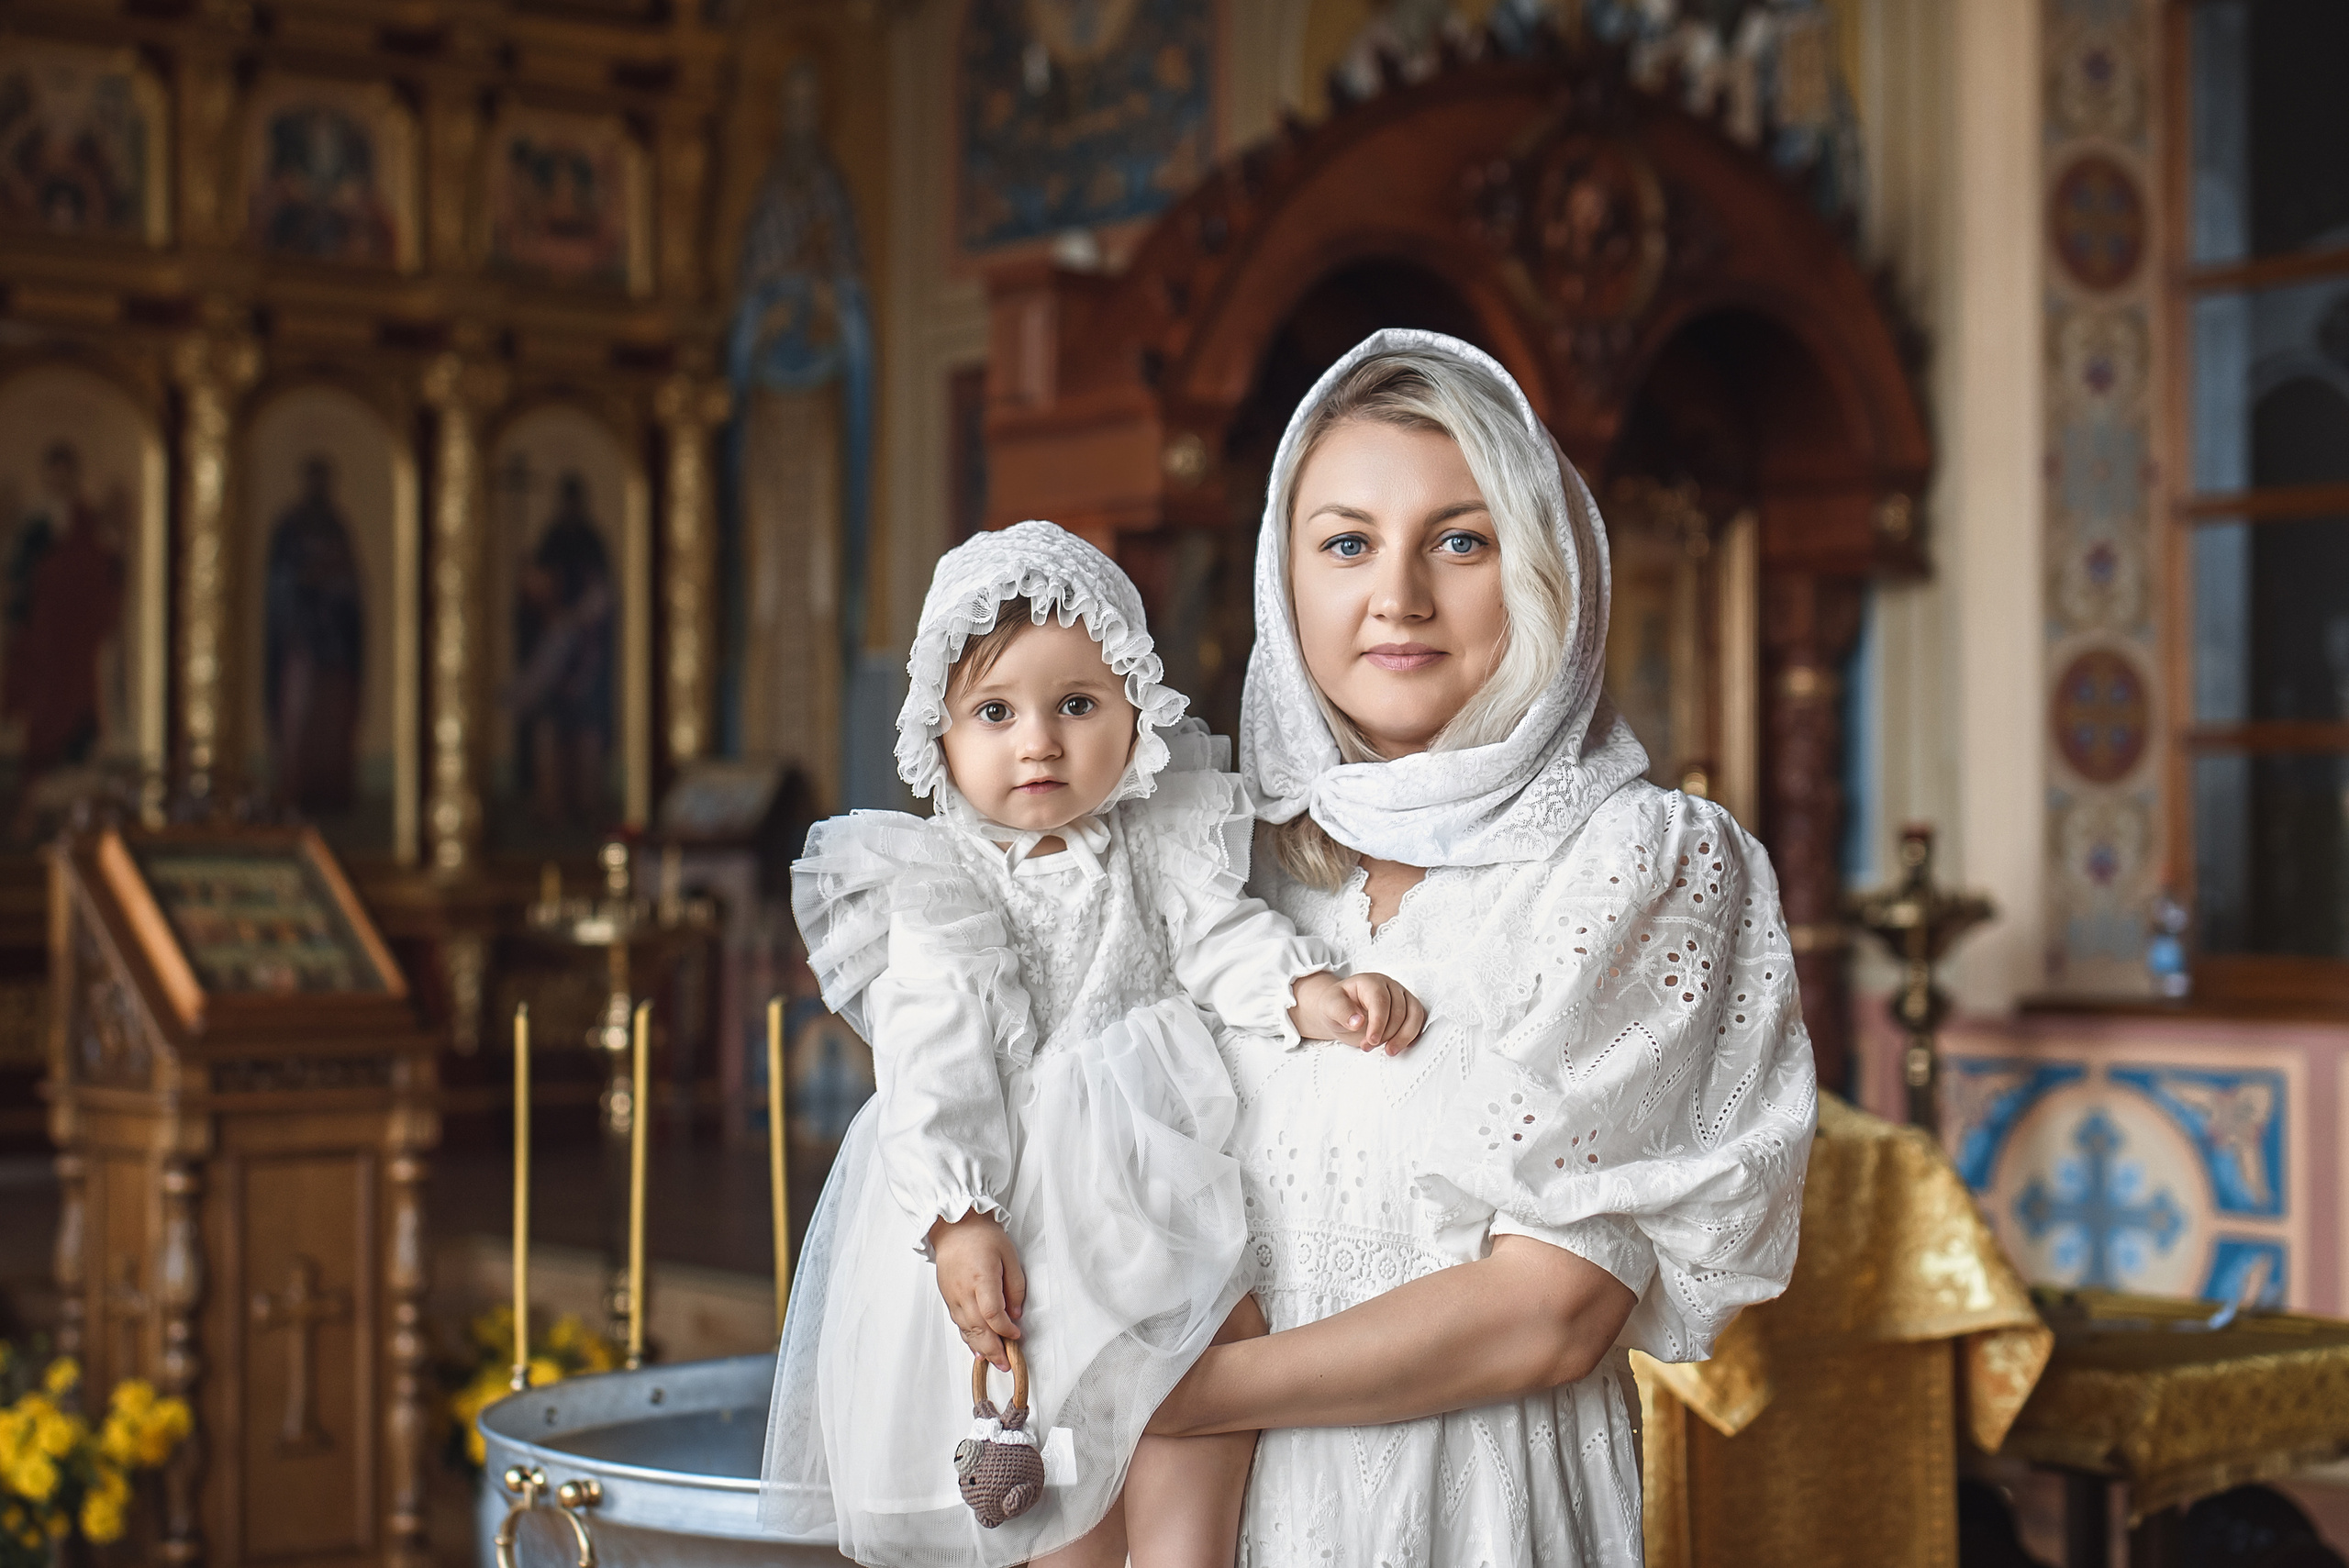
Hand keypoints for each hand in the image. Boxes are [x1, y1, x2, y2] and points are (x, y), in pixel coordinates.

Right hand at [929, 1208, 1025, 1369]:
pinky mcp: (947, 1298)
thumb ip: (1015, 1286)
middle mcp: (964, 1291)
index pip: (993, 1315)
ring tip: (994, 1362)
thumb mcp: (1009, 1255)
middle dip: (993, 1350)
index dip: (1006, 1330)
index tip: (1017, 1334)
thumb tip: (1015, 1313)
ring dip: (981, 1349)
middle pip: (978, 1329)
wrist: (953, 1226)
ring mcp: (953, 1296)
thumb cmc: (983, 1236)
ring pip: (966, 1330)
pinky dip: (969, 1338)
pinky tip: (977, 1348)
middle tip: (1006, 1364)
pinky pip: (958, 1323)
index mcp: (982, 1279)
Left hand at [1289, 970, 1427, 1055]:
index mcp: (1370, 982)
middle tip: (1368, 1047)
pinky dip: (1413, 1035)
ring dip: (1404, 1036)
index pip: (1380, 1000)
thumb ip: (1341, 1012)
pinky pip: (1419, 1021)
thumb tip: (1357, 1022)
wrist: (1341, 1011)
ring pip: (1414, 1015)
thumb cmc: (1336, 1005)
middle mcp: (1389, 986)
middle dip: (1386, 1033)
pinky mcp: (1409, 1009)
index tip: (1371, 1040)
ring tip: (1389, 1051)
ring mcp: (1401, 996)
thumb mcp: (1330, 1006)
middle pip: (1398, 1010)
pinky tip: (1401, 1046)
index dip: (1378, 1022)